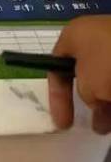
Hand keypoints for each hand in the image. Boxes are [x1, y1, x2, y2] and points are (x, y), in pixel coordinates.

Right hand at [48, 15, 110, 132]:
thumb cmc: (110, 64)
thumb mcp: (88, 86)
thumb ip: (85, 96)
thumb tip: (95, 100)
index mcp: (76, 35)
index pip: (57, 66)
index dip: (57, 96)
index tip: (64, 124)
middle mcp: (97, 38)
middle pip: (87, 74)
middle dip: (91, 103)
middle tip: (97, 126)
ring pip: (108, 80)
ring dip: (109, 105)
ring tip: (110, 126)